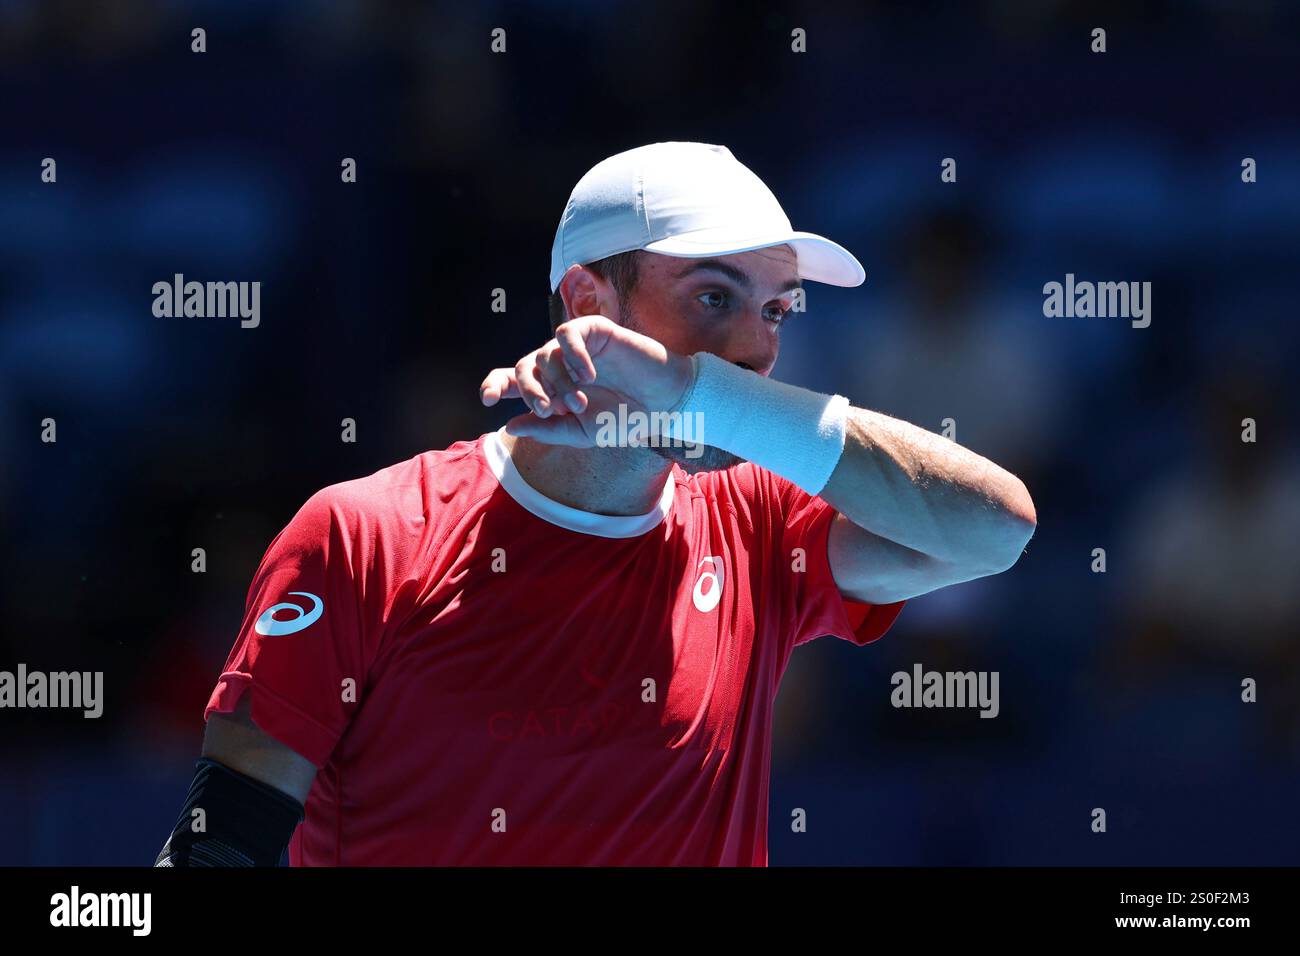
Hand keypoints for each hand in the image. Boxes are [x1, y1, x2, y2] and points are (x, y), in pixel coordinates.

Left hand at [479, 315, 694, 446]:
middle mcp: (559, 365)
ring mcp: (576, 347)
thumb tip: (509, 425)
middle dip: (529, 390)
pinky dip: (572, 355)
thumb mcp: (583, 432)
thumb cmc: (625, 417)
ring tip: (580, 402)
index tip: (488, 399)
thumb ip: (549, 429)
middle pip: (523, 367)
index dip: (495, 384)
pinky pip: (568, 334)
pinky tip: (588, 375)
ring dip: (558, 382)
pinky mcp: (595, 331)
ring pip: (545, 355)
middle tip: (546, 410)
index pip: (513, 380)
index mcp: (552, 388)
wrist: (664, 404)